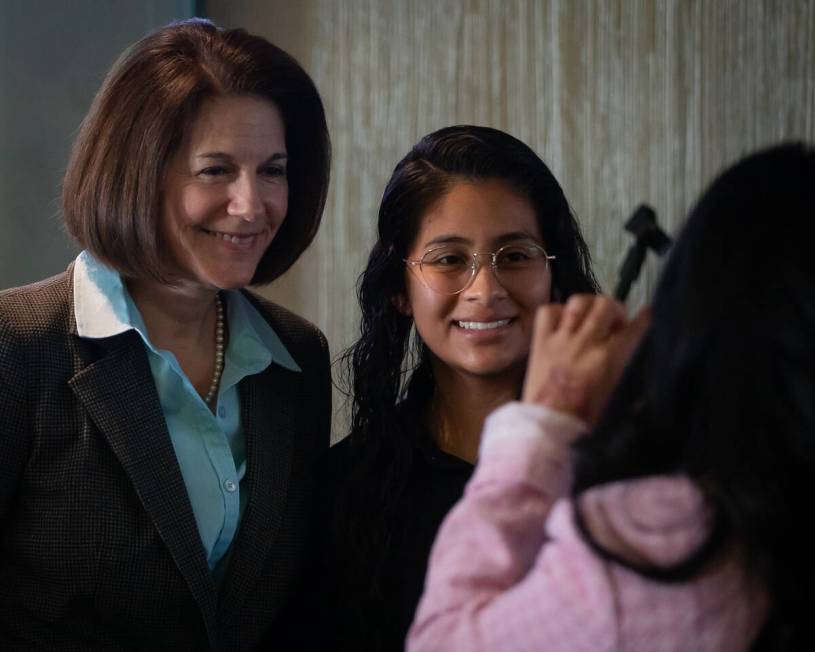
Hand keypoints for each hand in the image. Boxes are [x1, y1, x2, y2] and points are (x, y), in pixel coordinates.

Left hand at [522, 295, 649, 425]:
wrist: (549, 429)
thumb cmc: (585, 420)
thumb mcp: (619, 400)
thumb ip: (634, 379)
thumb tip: (645, 363)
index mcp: (610, 359)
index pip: (635, 327)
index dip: (645, 318)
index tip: (647, 315)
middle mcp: (586, 343)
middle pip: (606, 305)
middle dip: (616, 311)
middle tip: (615, 325)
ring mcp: (561, 340)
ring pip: (578, 302)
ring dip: (589, 307)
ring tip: (590, 320)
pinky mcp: (540, 342)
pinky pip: (547, 311)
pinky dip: (557, 312)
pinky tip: (563, 324)